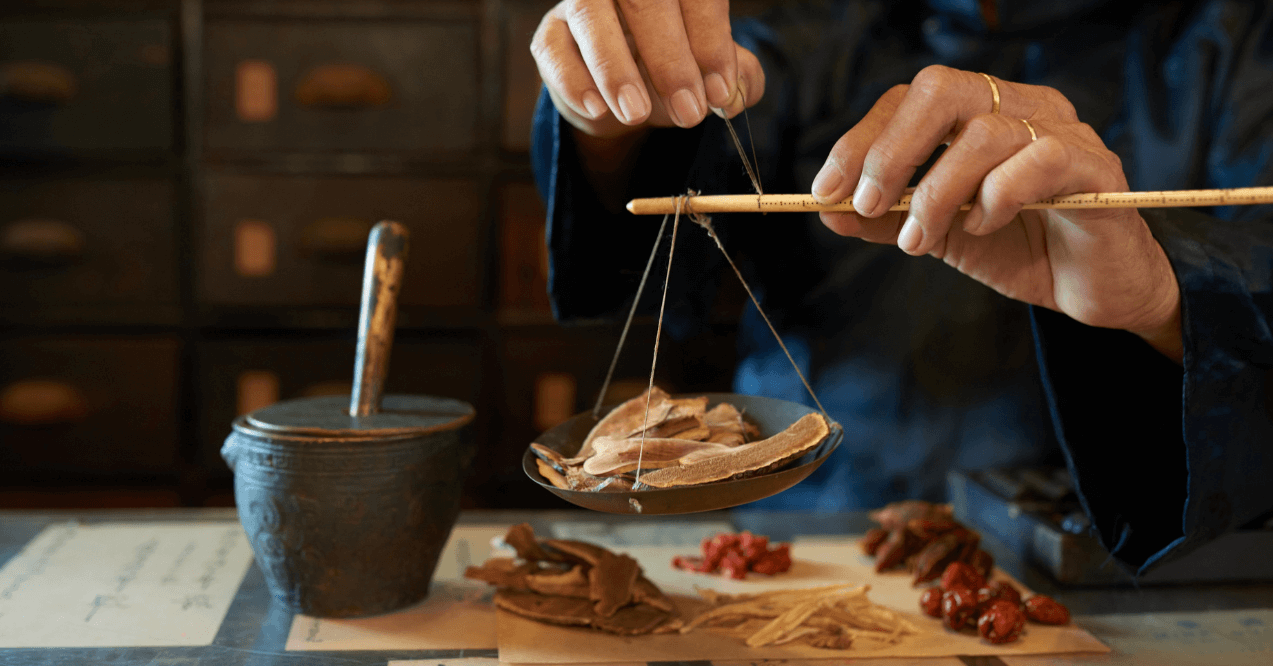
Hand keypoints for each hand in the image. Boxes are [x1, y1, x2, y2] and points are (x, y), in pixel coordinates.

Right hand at [530, 0, 765, 139]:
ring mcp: (584, 3)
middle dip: (671, 61)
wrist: (620, 98)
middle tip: (688, 112)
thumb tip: (740, 90)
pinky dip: (575, 81)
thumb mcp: (709, 76)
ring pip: (590, 13)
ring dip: (615, 68)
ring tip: (636, 113)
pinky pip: (554, 49)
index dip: (711, 41)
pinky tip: (598, 109)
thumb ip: (738, 78)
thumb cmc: (669, 73)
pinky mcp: (551, 33)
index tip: (720, 92)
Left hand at [812, 66, 1182, 361]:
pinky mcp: (1096, 168)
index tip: (826, 190)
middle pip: (943, 90)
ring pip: (984, 133)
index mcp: (981, 112)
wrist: (1092, 291)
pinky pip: (1038, 162)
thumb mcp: (938, 235)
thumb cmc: (1019, 248)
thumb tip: (827, 210)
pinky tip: (984, 228)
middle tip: (870, 205)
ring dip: (936, 194)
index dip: (861, 139)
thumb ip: (886, 219)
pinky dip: (997, 198)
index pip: (911, 99)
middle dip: (891, 151)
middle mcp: (1021, 108)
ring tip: (920, 240)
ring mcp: (1062, 133)